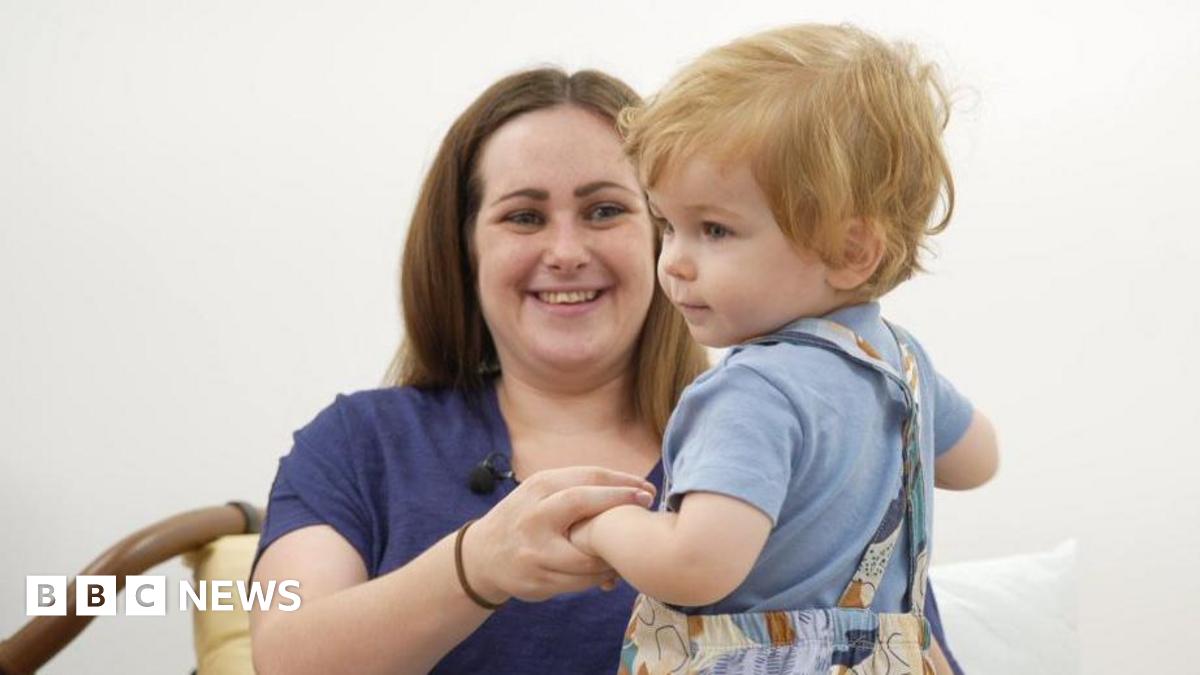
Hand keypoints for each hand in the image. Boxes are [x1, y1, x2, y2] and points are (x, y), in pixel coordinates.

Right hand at [460, 466, 654, 602]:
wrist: (482, 556)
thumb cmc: (526, 517)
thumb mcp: (542, 492)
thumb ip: (579, 487)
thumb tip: (633, 487)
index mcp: (539, 488)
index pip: (587, 478)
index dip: (622, 482)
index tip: (647, 489)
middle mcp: (535, 515)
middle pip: (583, 503)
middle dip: (620, 503)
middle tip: (648, 506)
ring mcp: (535, 550)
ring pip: (587, 553)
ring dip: (614, 552)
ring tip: (632, 546)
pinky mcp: (538, 580)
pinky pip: (581, 582)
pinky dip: (601, 576)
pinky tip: (611, 569)